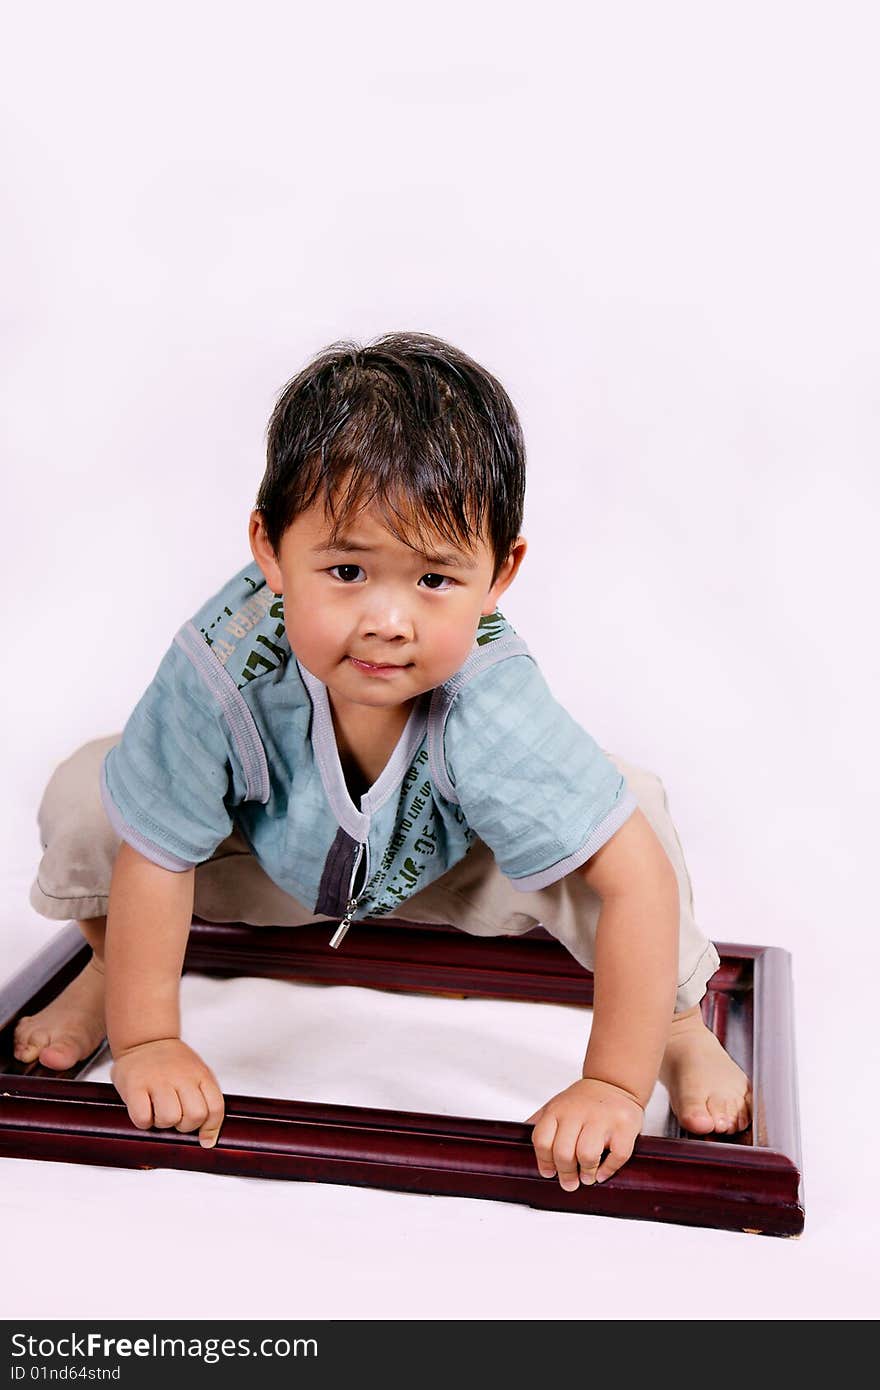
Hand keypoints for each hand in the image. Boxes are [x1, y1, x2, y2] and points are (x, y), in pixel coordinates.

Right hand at [110, 1038, 224, 1148]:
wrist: (146, 1040)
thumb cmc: (172, 1063)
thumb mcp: (197, 1073)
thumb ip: (205, 1099)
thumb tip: (208, 1139)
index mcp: (200, 1075)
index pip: (216, 1107)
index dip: (212, 1128)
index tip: (204, 1138)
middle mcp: (182, 1076)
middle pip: (195, 1116)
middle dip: (186, 1126)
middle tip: (176, 1119)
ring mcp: (158, 1080)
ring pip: (169, 1118)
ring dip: (163, 1124)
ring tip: (158, 1113)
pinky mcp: (135, 1085)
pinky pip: (142, 1117)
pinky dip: (143, 1121)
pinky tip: (144, 1111)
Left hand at [525, 1076, 643, 1189]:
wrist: (614, 1083)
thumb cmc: (582, 1101)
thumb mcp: (556, 1105)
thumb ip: (539, 1123)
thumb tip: (516, 1142)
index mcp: (557, 1110)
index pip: (542, 1141)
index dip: (544, 1162)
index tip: (549, 1173)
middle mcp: (578, 1112)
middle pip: (563, 1152)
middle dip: (565, 1174)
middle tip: (569, 1182)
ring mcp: (602, 1118)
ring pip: (587, 1155)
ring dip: (586, 1173)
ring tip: (587, 1176)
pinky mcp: (624, 1126)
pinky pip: (616, 1156)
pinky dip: (608, 1170)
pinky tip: (603, 1171)